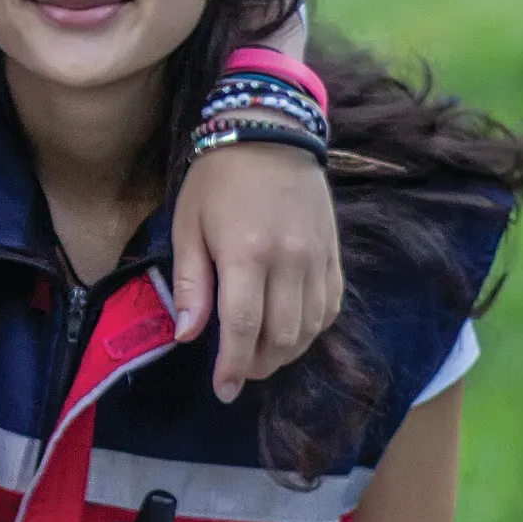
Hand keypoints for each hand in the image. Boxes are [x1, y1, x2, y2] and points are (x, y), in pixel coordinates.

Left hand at [171, 137, 344, 401]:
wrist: (271, 133)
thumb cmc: (218, 179)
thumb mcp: (188, 225)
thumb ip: (191, 283)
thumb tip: (188, 335)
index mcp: (246, 253)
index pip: (244, 327)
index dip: (234, 365)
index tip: (223, 388)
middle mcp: (288, 260)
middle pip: (281, 335)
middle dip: (258, 364)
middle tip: (239, 370)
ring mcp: (317, 258)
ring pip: (309, 328)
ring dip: (285, 351)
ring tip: (261, 354)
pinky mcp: (334, 254)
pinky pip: (330, 307)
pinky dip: (311, 329)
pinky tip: (291, 330)